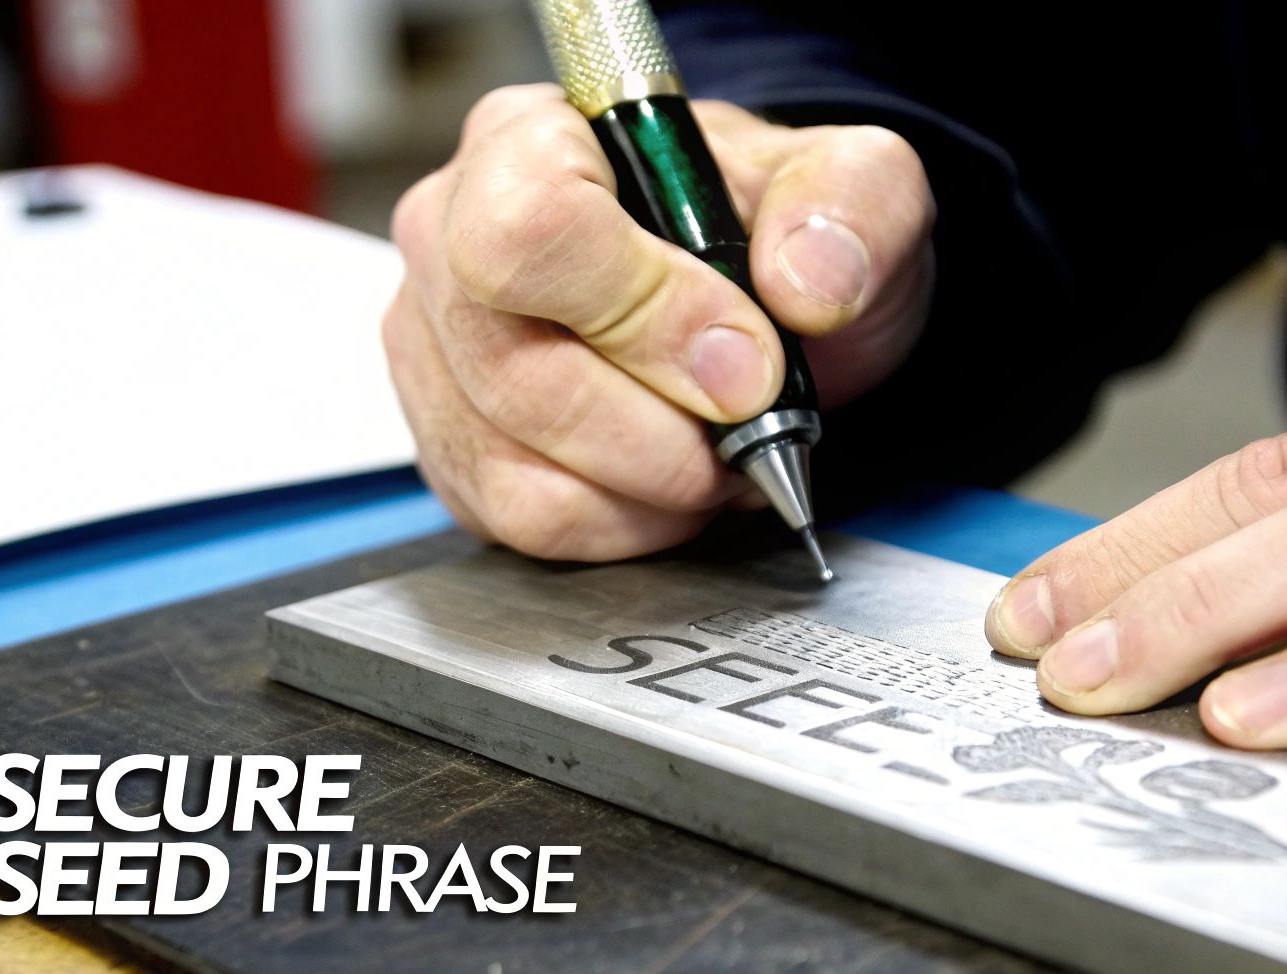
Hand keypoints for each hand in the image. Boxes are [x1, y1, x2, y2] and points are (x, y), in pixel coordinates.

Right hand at [384, 84, 934, 559]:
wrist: (760, 304)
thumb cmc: (775, 236)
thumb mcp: (852, 188)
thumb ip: (851, 204)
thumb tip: (805, 283)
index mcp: (532, 138)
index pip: (530, 231)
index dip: (647, 315)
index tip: (746, 359)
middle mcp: (452, 233)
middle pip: (517, 368)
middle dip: (661, 428)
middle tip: (747, 422)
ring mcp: (434, 344)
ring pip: (514, 459)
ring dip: (648, 484)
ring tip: (716, 450)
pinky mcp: (449, 440)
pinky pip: (519, 516)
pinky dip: (619, 522)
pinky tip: (667, 485)